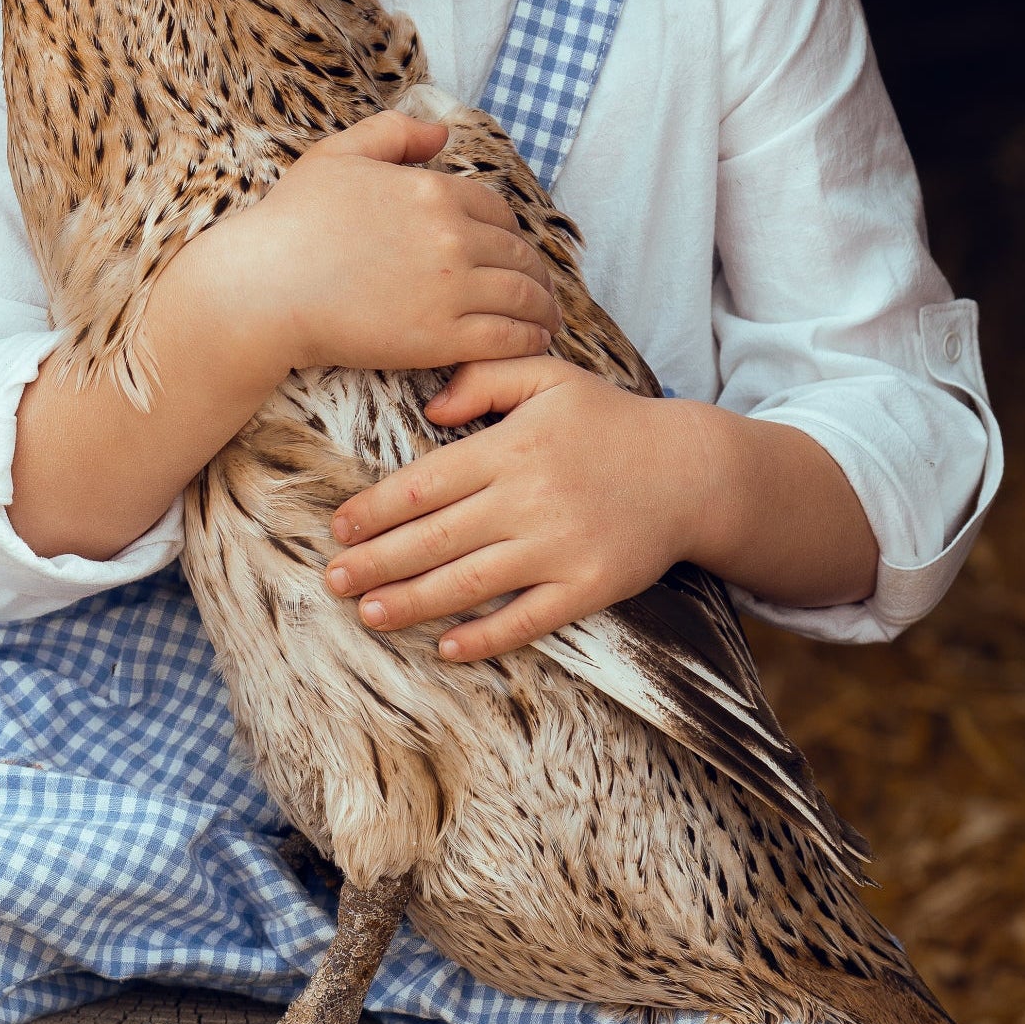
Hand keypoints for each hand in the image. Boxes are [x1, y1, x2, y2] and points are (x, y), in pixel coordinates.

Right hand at [183, 111, 558, 378]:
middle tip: (541, 290)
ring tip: (547, 321)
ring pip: (522, 296)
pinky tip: (535, 344)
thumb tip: (442, 133)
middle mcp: (452, 236)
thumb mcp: (338, 155)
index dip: (510, 233)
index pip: (496, 210)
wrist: (264, 288)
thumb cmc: (291, 223)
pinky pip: (507, 337)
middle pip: (518, 254)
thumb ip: (393, 134)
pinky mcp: (442, 337)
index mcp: (433, 191)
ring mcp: (451, 288)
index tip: (514, 251)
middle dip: (536, 273)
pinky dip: (530, 340)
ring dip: (543, 309)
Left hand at [324, 358, 713, 660]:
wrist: (691, 471)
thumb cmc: (609, 422)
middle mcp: (529, 498)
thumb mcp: (550, 377)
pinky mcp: (588, 586)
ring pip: (469, 582)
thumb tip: (431, 407)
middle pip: (434, 537)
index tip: (339, 529)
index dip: (374, 510)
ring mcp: (559, 546)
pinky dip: (485, 637)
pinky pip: (527, 619)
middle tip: (333, 580)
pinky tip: (447, 647)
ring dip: (413, 603)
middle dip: (376, 561)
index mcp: (512, 448)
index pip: (424, 484)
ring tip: (369, 615)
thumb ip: (486, 376)